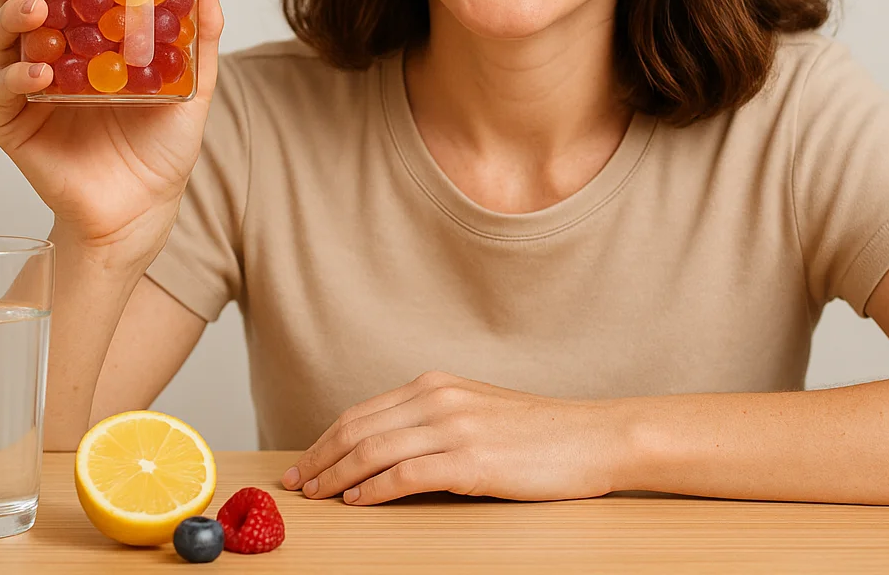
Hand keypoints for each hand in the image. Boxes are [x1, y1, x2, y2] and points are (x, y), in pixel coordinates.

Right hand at [0, 0, 224, 263]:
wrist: (144, 209)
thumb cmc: (162, 148)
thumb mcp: (191, 84)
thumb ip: (199, 32)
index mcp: (86, 42)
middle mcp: (51, 58)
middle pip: (21, 4)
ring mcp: (28, 89)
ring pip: (5, 43)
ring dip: (13, 19)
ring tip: (34, 10)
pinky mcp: (15, 125)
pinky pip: (5, 94)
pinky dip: (17, 79)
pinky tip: (39, 74)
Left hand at [281, 371, 623, 504]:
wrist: (593, 437)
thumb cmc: (540, 433)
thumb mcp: (478, 412)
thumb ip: (433, 420)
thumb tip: (385, 447)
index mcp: (437, 385)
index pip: (363, 412)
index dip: (326, 440)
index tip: (304, 462)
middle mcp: (439, 399)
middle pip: (357, 429)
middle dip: (319, 458)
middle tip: (295, 484)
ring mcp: (454, 429)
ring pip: (373, 450)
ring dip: (337, 476)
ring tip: (318, 497)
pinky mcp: (471, 461)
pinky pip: (405, 475)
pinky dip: (373, 490)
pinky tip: (358, 502)